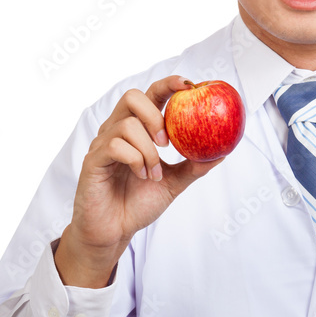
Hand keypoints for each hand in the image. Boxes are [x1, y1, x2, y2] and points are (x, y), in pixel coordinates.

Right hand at [55, 75, 224, 286]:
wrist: (114, 231)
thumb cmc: (138, 203)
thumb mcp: (173, 182)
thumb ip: (194, 166)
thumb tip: (223, 151)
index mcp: (137, 129)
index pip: (151, 95)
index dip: (168, 85)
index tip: (190, 86)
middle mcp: (117, 130)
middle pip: (132, 96)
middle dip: (155, 115)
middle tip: (167, 141)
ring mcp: (103, 143)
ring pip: (127, 124)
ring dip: (148, 151)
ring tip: (154, 174)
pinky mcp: (92, 160)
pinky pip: (114, 146)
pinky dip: (135, 160)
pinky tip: (142, 176)